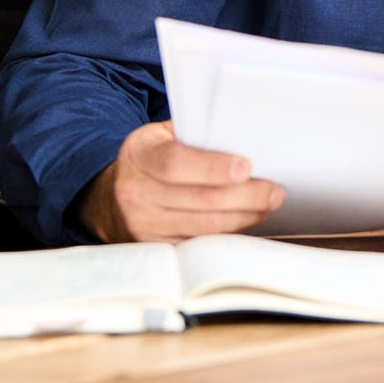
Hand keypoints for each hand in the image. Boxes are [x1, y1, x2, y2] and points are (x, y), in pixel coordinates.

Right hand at [79, 120, 284, 241]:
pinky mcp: (156, 249)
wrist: (110, 197)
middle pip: (198, 200)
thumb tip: (241, 136)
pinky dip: (227, 235)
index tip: (246, 167)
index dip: (213, 168)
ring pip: (203, 227)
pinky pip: (198, 246)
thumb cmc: (150, 157)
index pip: (176, 164)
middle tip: (273, 191)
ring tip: (267, 205)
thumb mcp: (160, 135)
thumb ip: (192, 134)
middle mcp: (136, 194)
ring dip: (242, 217)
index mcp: (139, 155)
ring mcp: (143, 226)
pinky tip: (246, 222)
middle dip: (244, 196)